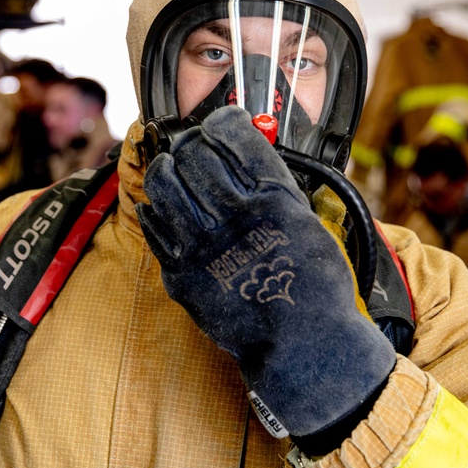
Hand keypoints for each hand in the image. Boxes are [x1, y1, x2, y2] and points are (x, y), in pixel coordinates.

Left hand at [136, 106, 394, 437]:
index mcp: (272, 198)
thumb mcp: (307, 221)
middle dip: (190, 141)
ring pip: (165, 182)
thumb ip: (273, 187)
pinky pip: (154, 225)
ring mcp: (203, 245)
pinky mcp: (182, 273)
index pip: (234, 136)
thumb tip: (245, 155)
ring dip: (166, 166)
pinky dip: (155, 207)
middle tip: (192, 145)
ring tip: (171, 168)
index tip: (221, 122)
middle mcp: (235, 216)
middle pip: (193, 154)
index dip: (223, 120)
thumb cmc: (314, 286)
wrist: (304, 346)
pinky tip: (162, 205)